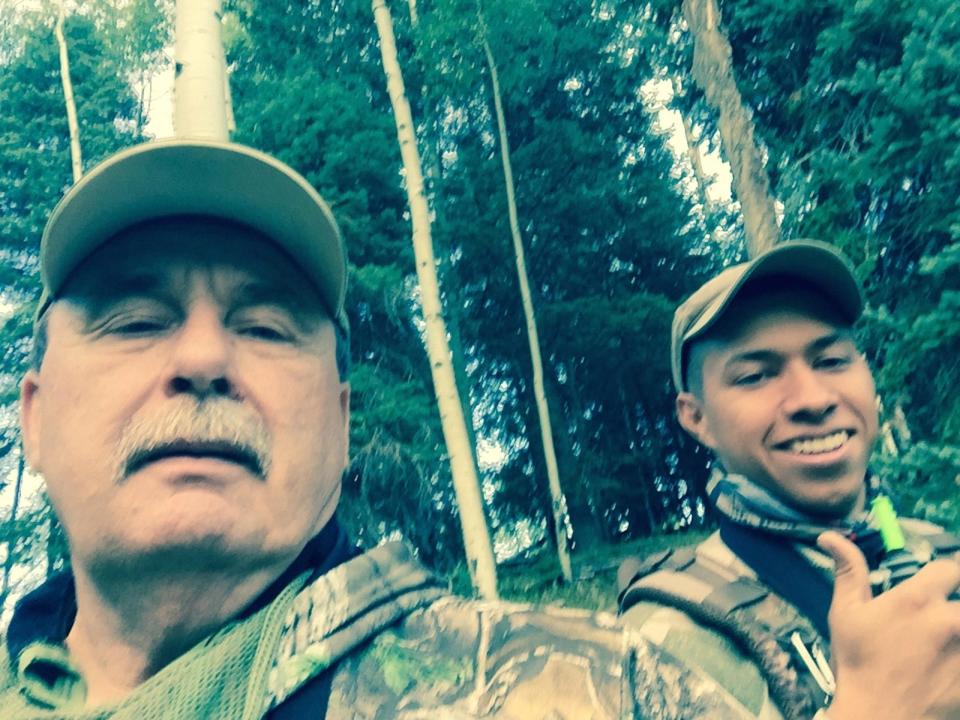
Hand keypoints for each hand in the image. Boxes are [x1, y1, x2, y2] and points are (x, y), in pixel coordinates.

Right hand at [819, 531, 959, 719]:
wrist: (878, 717)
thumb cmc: (858, 664)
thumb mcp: (845, 613)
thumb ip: (848, 571)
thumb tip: (830, 537)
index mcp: (917, 600)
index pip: (949, 566)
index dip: (945, 571)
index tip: (939, 582)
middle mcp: (948, 620)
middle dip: (955, 601)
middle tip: (940, 614)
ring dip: (956, 627)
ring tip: (940, 638)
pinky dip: (958, 654)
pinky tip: (945, 660)